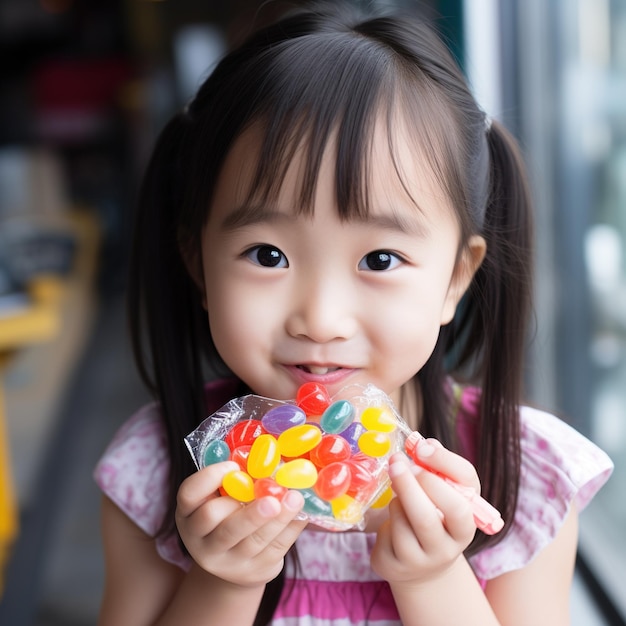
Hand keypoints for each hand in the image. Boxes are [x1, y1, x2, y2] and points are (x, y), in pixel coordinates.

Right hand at [175, 461, 306, 586]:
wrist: (235, 561)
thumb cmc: (230, 513)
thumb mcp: (223, 498)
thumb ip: (237, 479)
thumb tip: (269, 453)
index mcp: (189, 513)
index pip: (188, 494)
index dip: (208, 477)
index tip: (233, 465)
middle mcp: (199, 539)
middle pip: (217, 521)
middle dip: (245, 510)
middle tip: (270, 500)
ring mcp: (225, 560)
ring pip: (251, 540)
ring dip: (276, 519)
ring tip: (295, 499)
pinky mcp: (252, 571)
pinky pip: (274, 549)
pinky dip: (290, 528)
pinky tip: (301, 513)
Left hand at [371, 440, 478, 585]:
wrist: (422, 565)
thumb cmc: (434, 517)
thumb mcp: (444, 495)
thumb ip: (438, 469)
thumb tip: (426, 444)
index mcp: (466, 524)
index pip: (462, 498)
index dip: (443, 466)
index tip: (421, 448)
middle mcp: (448, 548)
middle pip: (427, 516)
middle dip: (408, 485)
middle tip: (397, 462)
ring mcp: (421, 561)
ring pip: (402, 522)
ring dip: (397, 499)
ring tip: (399, 495)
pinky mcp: (396, 567)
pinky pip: (386, 534)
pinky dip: (386, 517)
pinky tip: (393, 518)